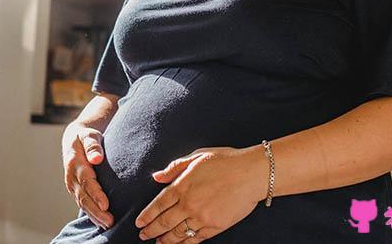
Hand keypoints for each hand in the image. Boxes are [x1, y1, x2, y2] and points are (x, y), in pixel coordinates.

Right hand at [62, 125, 113, 229]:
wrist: (73, 140)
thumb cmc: (85, 137)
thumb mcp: (89, 135)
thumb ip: (93, 146)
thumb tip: (97, 158)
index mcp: (75, 163)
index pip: (86, 181)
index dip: (96, 194)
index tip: (106, 204)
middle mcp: (72, 176)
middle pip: (84, 197)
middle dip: (96, 211)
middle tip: (110, 221)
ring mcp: (72, 185)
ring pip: (82, 203)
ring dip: (94, 215)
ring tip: (108, 224)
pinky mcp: (76, 189)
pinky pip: (83, 203)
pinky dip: (91, 214)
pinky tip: (101, 222)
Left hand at [135, 146, 265, 241]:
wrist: (252, 174)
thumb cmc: (225, 161)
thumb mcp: (197, 156)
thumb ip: (174, 167)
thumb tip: (157, 176)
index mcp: (183, 185)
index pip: (158, 204)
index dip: (147, 215)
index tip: (139, 222)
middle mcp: (189, 204)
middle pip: (165, 222)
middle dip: (152, 231)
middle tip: (143, 236)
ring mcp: (202, 217)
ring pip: (178, 233)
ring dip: (166, 240)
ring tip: (158, 242)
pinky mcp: (215, 226)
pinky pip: (196, 239)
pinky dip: (185, 243)